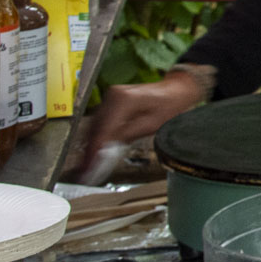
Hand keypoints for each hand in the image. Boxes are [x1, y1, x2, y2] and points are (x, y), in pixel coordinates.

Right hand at [76, 69, 206, 179]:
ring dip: (91, 146)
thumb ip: (128, 136)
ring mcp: (110, 97)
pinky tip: (95, 151)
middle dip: (90, 151)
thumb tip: (107, 149)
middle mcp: (113, 96)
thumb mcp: (151, 125)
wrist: (174, 91)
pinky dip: (97, 137)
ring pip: (95, 126)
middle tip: (86, 171)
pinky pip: (100, 122)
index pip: (103, 130)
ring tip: (88, 165)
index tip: (89, 166)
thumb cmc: (169, 105)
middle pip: (96, 128)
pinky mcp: (110, 102)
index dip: (94, 151)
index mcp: (124, 100)